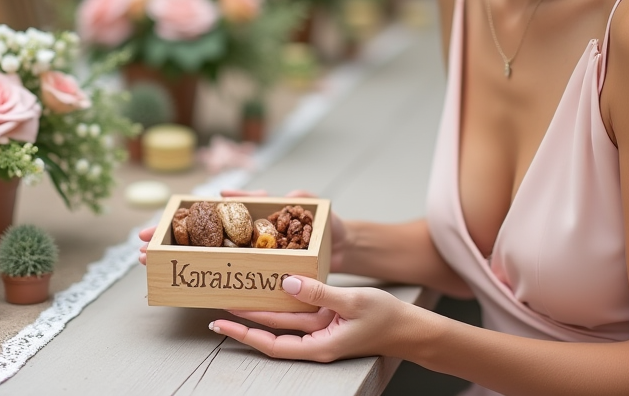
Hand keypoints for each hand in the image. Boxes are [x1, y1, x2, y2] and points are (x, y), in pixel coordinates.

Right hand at [136, 189, 347, 269]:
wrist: (343, 248)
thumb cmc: (327, 223)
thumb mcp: (309, 206)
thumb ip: (293, 198)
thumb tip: (266, 191)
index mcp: (253, 211)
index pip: (212, 212)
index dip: (185, 215)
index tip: (160, 220)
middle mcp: (245, 231)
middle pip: (199, 234)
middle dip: (168, 238)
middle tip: (140, 245)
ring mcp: (249, 252)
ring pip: (206, 255)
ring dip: (178, 257)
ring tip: (149, 262)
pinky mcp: (257, 271)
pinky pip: (229, 275)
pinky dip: (207, 277)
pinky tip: (185, 283)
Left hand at [211, 275, 410, 361]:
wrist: (409, 328)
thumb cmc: (385, 318)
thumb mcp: (352, 301)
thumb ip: (319, 293)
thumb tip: (286, 283)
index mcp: (319, 346)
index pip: (271, 344)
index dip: (244, 333)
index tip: (221, 323)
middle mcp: (314, 341)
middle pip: (272, 331)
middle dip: (245, 318)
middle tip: (219, 303)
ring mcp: (320, 330)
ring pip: (284, 319)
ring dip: (261, 307)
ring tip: (237, 293)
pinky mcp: (326, 320)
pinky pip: (299, 310)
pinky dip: (284, 299)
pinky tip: (271, 287)